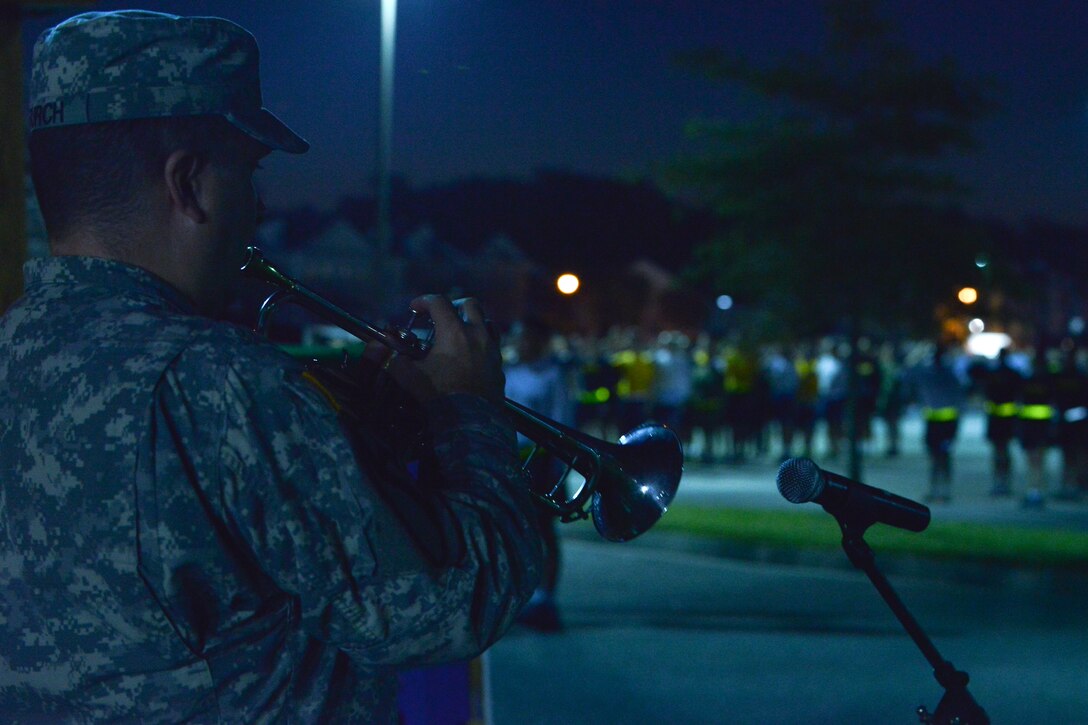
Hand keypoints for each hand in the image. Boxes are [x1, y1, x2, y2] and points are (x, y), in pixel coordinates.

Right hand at [378, 295, 504, 405]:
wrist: (471, 421)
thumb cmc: (440, 396)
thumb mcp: (410, 376)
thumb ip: (397, 361)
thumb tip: (392, 355)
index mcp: (454, 332)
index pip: (439, 302)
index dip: (423, 301)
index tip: (414, 308)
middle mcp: (477, 335)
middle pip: (470, 304)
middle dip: (454, 306)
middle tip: (441, 316)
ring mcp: (492, 350)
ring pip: (487, 323)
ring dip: (473, 323)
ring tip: (460, 333)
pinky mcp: (499, 366)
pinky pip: (493, 346)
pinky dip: (481, 344)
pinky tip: (471, 356)